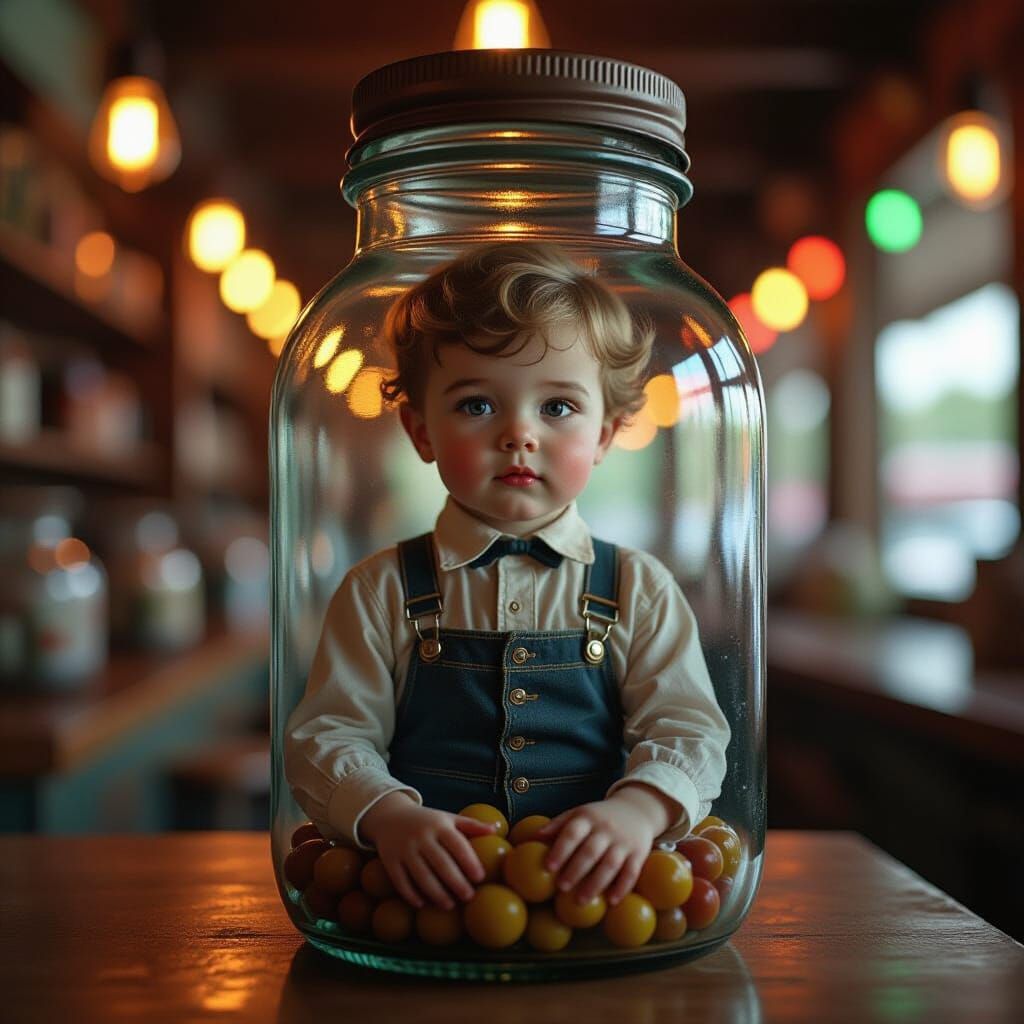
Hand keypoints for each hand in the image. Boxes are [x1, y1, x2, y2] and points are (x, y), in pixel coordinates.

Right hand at [359, 792, 497, 909]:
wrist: (390, 816)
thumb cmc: (427, 821)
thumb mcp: (448, 818)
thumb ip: (471, 825)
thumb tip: (496, 829)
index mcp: (439, 825)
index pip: (457, 844)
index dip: (469, 861)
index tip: (480, 877)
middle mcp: (421, 836)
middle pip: (441, 863)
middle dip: (456, 882)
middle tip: (469, 897)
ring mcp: (404, 849)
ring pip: (421, 875)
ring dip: (436, 893)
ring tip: (450, 905)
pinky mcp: (390, 860)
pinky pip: (401, 881)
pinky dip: (411, 894)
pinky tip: (423, 904)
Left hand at [532, 784, 677, 905]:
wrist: (637, 809)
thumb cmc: (600, 816)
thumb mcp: (580, 813)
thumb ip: (559, 824)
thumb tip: (535, 837)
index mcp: (588, 817)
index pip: (572, 832)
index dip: (560, 849)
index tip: (548, 867)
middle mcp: (606, 828)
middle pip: (590, 851)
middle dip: (575, 870)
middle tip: (562, 887)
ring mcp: (624, 841)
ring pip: (610, 864)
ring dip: (595, 883)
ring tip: (581, 900)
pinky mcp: (639, 853)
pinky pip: (631, 872)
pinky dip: (622, 887)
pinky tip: (611, 901)